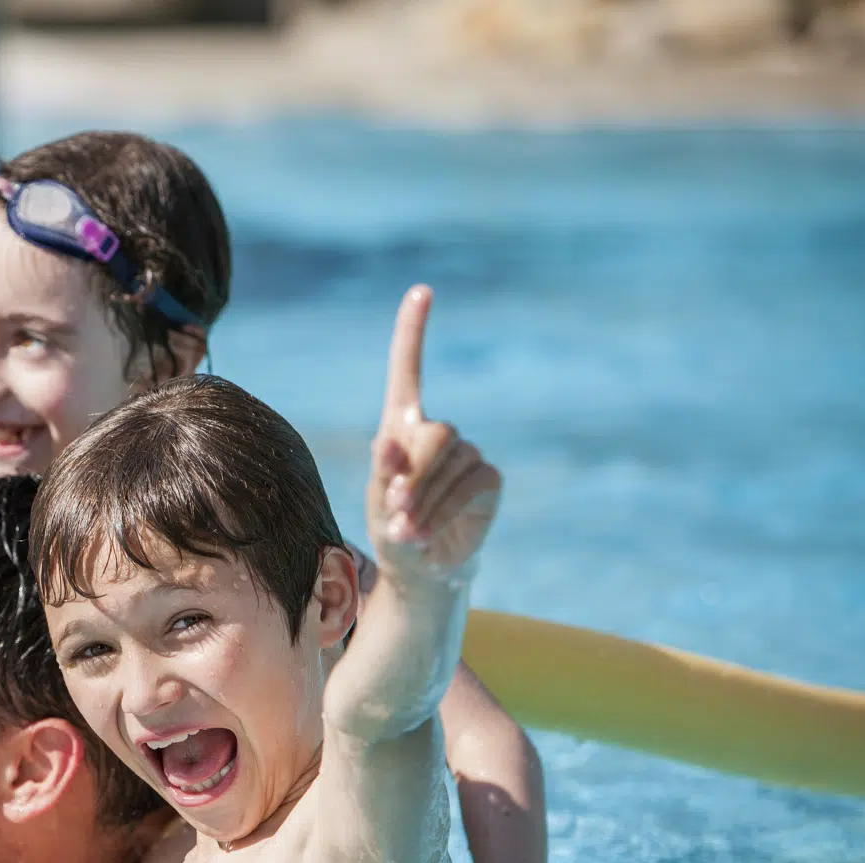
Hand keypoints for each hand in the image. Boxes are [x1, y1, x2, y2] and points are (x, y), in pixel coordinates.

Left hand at [367, 286, 501, 585]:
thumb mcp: (376, 500)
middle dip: (412, 474)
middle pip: (433, 433)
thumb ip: (382, 470)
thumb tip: (389, 443)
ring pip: (448, 462)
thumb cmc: (391, 528)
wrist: (418, 568)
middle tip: (394, 511)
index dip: (413, 331)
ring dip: (422, 500)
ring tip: (404, 531)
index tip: (422, 291)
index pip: (408, 370)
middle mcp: (438, 433)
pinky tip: (425, 535)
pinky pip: (468, 486)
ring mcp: (467, 453)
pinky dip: (442, 511)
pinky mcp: (488, 478)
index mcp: (403, 425)